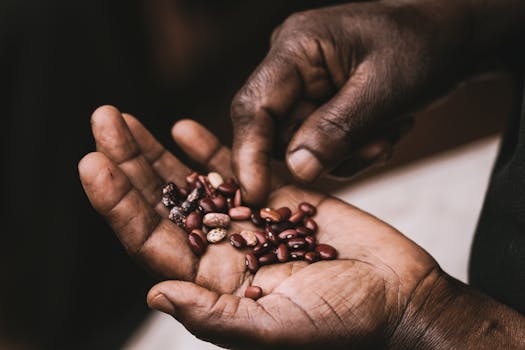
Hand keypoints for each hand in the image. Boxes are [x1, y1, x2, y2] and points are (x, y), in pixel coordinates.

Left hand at [79, 106, 441, 348]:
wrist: (399, 298)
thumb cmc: (346, 324)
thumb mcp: (278, 329)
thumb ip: (215, 315)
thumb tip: (154, 293)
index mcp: (215, 284)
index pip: (152, 241)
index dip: (119, 205)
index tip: (94, 163)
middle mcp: (224, 250)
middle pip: (164, 204)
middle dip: (130, 163)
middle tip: (103, 121)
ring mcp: (250, 221)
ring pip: (192, 182)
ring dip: (159, 151)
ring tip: (126, 119)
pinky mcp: (281, 198)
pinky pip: (238, 170)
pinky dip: (211, 149)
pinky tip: (185, 128)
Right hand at [231, 0, 477, 203]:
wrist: (451, 37)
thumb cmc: (423, 47)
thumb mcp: (385, 90)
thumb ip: (337, 130)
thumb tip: (296, 170)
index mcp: (296, 48)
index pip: (253, 106)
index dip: (249, 153)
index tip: (255, 195)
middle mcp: (291, 68)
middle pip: (278, 133)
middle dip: (324, 152)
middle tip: (376, 145)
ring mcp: (305, 87)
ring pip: (302, 146)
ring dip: (347, 152)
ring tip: (389, 130)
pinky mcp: (321, 105)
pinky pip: (322, 145)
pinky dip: (354, 149)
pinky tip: (387, 128)